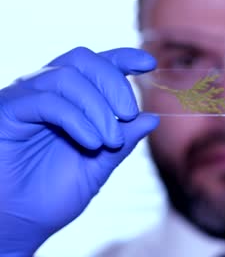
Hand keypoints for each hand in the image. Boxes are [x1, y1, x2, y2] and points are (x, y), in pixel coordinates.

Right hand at [0, 47, 158, 255]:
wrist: (19, 224)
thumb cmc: (54, 194)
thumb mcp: (101, 164)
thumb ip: (124, 140)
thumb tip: (152, 117)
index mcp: (71, 100)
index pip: (97, 64)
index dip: (123, 57)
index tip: (149, 63)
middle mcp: (46, 92)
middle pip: (83, 60)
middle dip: (114, 83)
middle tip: (129, 114)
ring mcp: (25, 99)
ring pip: (66, 77)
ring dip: (97, 107)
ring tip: (109, 140)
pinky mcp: (7, 112)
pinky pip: (46, 100)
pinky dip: (76, 119)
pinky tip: (92, 143)